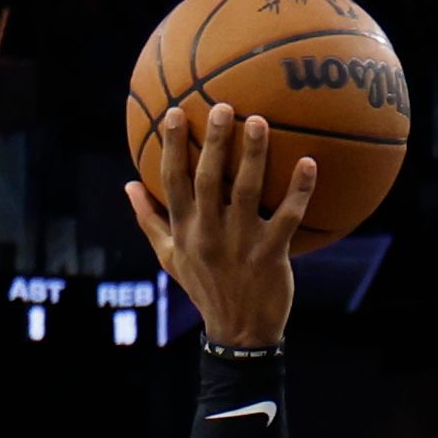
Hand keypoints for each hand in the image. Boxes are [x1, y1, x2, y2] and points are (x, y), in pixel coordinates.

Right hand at [122, 102, 313, 348]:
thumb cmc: (204, 287)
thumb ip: (150, 220)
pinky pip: (288, 217)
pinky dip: (300, 190)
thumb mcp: (169, 257)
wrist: (239, 330)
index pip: (171, 180)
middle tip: (222, 106)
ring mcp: (241, 242)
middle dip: (213, 141)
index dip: (171, 145)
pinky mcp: (271, 254)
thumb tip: (128, 185)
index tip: (173, 112)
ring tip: (260, 122)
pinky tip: (309, 163)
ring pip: (247, 191)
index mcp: (184, 228)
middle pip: (208, 178)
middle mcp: (209, 231)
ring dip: (254, 155)